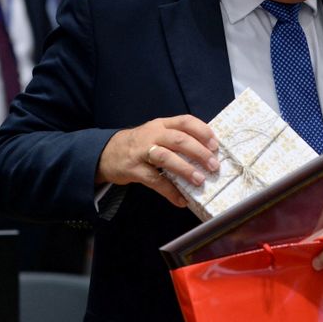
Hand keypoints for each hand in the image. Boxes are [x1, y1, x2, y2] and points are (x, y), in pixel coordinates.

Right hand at [97, 114, 218, 206]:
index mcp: (162, 124)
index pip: (185, 121)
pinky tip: (181, 199)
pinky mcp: (133, 169)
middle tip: (213, 165)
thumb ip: (178, 138)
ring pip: (166, 158)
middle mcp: (153, 134)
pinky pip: (154, 180)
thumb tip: (208, 153)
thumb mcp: (157, 134)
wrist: (107, 152)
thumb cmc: (141, 144)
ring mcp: (142, 151)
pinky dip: (169, 191)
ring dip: (185, 170)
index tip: (215, 144)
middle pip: (179, 139)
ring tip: (200, 181)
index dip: (202, 131)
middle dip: (199, 152)